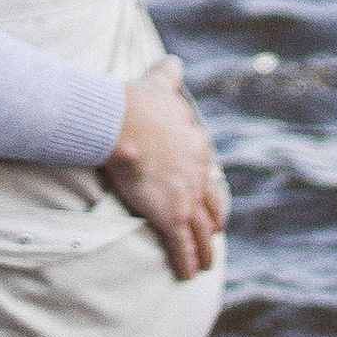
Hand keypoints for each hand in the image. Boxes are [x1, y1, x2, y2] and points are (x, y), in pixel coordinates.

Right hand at [103, 57, 227, 280]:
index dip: (206, 187)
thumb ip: (168, 75)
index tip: (205, 197)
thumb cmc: (137, 103)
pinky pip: (183, 247)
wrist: (122, 123)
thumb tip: (174, 61)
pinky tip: (186, 275)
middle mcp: (199, 175)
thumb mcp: (159, 84)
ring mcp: (188, 198)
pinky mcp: (172, 217)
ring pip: (203, 231)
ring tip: (205, 265)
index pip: (207, 172)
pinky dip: (186, 263)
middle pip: (213, 205)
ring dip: (205, 250)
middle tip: (213, 233)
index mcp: (196, 146)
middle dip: (214, 221)